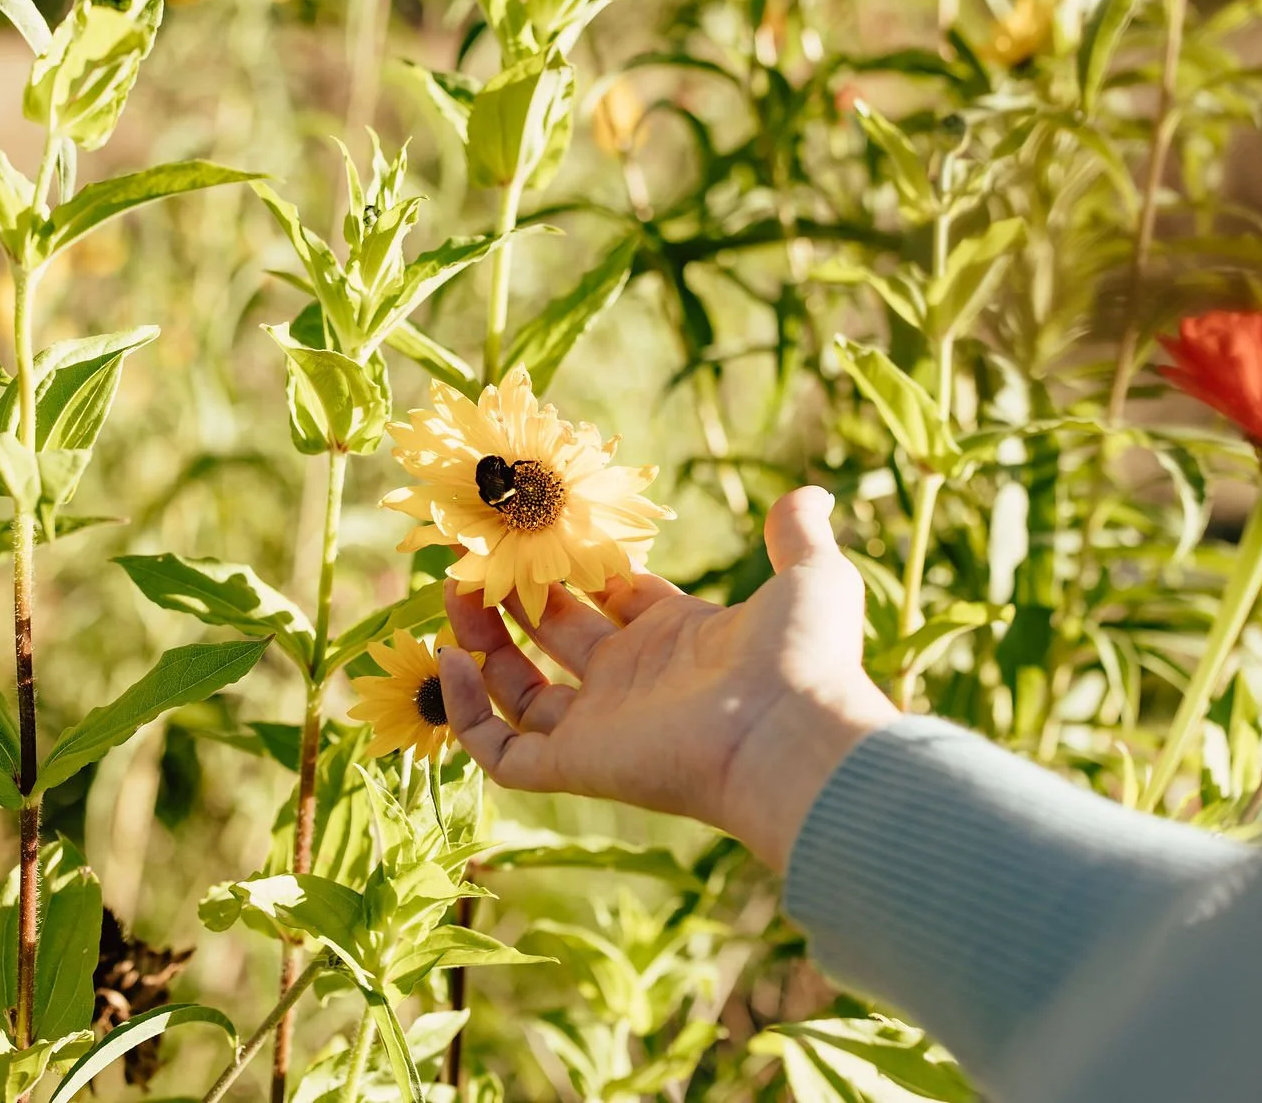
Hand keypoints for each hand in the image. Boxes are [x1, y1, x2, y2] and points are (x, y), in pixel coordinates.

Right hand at [440, 486, 896, 870]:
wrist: (792, 737)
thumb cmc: (803, 659)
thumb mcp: (811, 578)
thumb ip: (799, 535)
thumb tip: (811, 495)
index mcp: (679, 637)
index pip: (611, 595)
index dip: (573, 562)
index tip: (536, 523)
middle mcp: (633, 682)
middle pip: (554, 635)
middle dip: (513, 593)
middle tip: (474, 551)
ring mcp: (601, 727)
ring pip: (517, 691)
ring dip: (480, 644)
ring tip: (453, 591)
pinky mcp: (574, 766)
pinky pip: (499, 751)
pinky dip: (464, 712)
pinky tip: (450, 657)